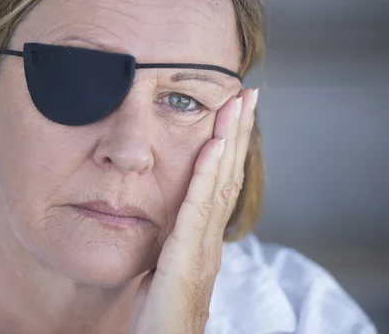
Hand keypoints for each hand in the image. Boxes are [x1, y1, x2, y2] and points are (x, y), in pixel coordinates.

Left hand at [128, 88, 258, 333]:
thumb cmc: (159, 314)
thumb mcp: (163, 268)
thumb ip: (168, 241)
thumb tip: (166, 221)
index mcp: (202, 238)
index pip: (220, 183)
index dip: (229, 147)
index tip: (233, 112)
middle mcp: (209, 239)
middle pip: (228, 175)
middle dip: (237, 133)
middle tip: (247, 94)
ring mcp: (203, 248)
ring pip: (220, 184)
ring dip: (229, 141)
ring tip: (238, 104)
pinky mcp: (188, 258)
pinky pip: (198, 208)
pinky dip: (208, 175)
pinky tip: (213, 147)